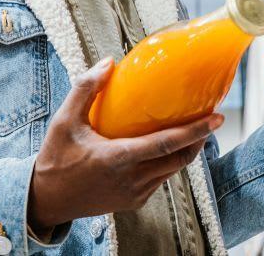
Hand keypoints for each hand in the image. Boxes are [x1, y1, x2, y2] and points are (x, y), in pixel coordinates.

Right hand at [27, 57, 223, 235]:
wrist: (46, 201)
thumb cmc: (55, 158)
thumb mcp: (64, 121)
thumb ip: (85, 90)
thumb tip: (108, 62)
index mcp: (117, 158)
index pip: (166, 145)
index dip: (195, 132)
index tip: (217, 118)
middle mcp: (132, 179)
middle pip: (180, 159)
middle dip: (200, 139)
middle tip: (211, 118)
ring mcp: (135, 193)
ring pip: (173, 170)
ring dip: (187, 151)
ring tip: (195, 129)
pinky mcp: (135, 202)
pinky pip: (161, 180)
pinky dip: (170, 163)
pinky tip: (169, 147)